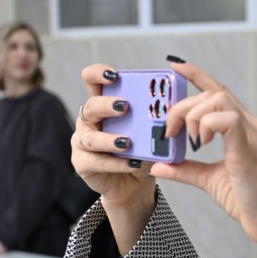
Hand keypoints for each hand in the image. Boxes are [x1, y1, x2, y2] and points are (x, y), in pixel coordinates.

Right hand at [75, 65, 156, 207]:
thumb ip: (154, 118)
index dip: (97, 74)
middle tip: (125, 106)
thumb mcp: (148, 131)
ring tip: (128, 142)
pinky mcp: (83, 164)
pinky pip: (98, 162)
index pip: (91, 81)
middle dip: (107, 105)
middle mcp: (89, 121)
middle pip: (90, 106)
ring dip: (110, 139)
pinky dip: (117, 163)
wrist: (133, 183)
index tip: (113, 75)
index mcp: (102, 106)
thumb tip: (174, 107)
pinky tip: (133, 162)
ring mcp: (82, 143)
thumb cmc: (140, 151)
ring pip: (91, 138)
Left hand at [156, 61, 256, 248]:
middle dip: (184, 106)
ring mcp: (254, 136)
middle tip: (170, 132)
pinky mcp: (250, 150)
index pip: (221, 91)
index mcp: (245, 130)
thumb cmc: (250, 202)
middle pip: (214, 93)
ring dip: (193, 115)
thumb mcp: (210, 180)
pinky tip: (201, 143)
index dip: (197, 75)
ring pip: (219, 100)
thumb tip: (159, 165)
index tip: (175, 66)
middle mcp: (252, 127)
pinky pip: (226, 120)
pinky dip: (206, 125)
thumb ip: (185, 169)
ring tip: (188, 140)